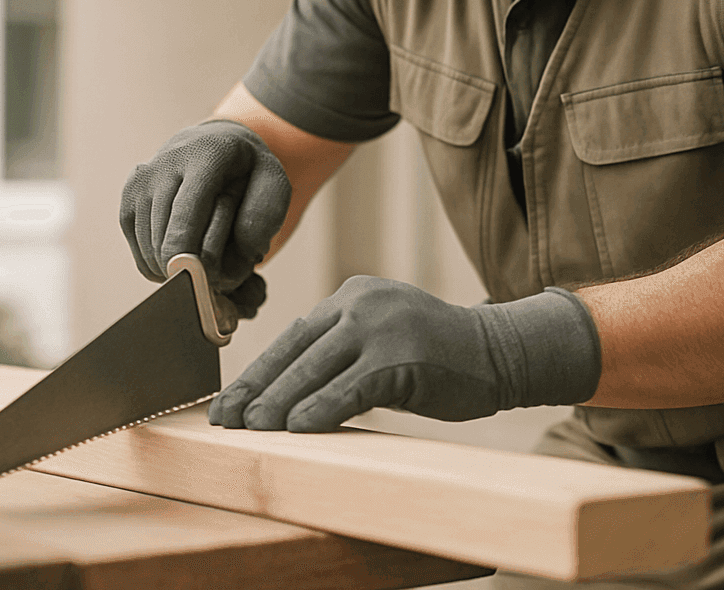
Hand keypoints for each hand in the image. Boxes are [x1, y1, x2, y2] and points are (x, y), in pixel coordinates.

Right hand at [120, 119, 290, 320]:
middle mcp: (165, 164)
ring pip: (152, 254)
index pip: (187, 216)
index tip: (207, 281)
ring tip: (204, 249)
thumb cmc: (247, 171)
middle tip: (221, 267)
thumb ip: (263, 217)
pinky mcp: (127, 202)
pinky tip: (184, 250)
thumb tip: (241, 253)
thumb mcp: (274, 184)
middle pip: (167, 242)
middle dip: (195, 267)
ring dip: (181, 267)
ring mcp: (141, 184)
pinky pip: (142, 258)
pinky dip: (164, 267)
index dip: (194, 258)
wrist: (214, 144)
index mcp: (206, 155)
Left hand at [209, 276, 601, 431]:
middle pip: (295, 350)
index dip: (256, 371)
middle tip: (225, 419)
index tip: (228, 402)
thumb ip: (339, 351)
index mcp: (352, 295)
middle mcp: (361, 302)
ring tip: (252, 428)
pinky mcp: (402, 356)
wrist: (499, 352)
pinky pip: (351, 387)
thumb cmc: (436, 356)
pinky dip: (321, 408)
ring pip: (315, 368)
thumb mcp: (381, 337)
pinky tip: (297, 428)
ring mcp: (382, 327)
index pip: (292, 335)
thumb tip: (284, 389)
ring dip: (279, 401)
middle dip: (257, 388)